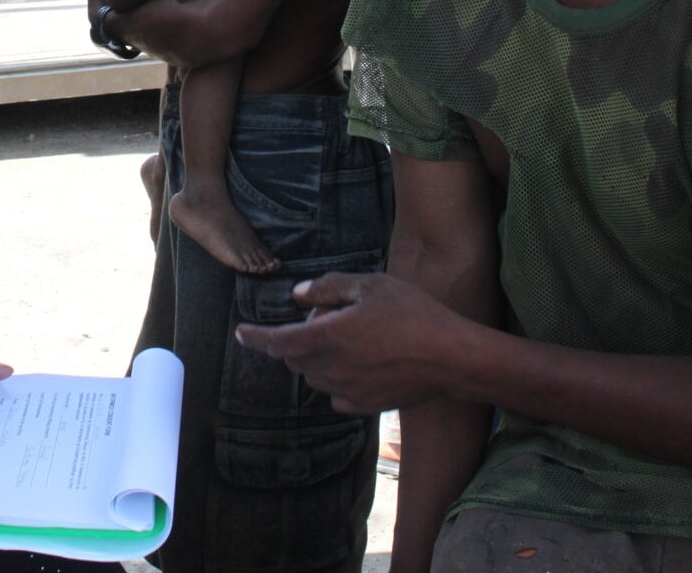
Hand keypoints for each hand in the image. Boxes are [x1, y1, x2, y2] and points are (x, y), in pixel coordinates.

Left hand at [234, 273, 467, 414]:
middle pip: (295, 358)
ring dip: (317, 359)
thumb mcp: (370, 285)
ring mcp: (347, 391)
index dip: (256, 338)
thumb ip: (328, 288)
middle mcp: (331, 368)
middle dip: (298, 339)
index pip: (277, 341)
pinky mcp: (365, 406)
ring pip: (315, 376)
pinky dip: (338, 379)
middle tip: (330, 317)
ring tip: (351, 338)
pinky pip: (337, 394)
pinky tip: (362, 364)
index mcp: (327, 337)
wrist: (450, 356)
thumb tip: (298, 295)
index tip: (241, 334)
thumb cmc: (412, 313)